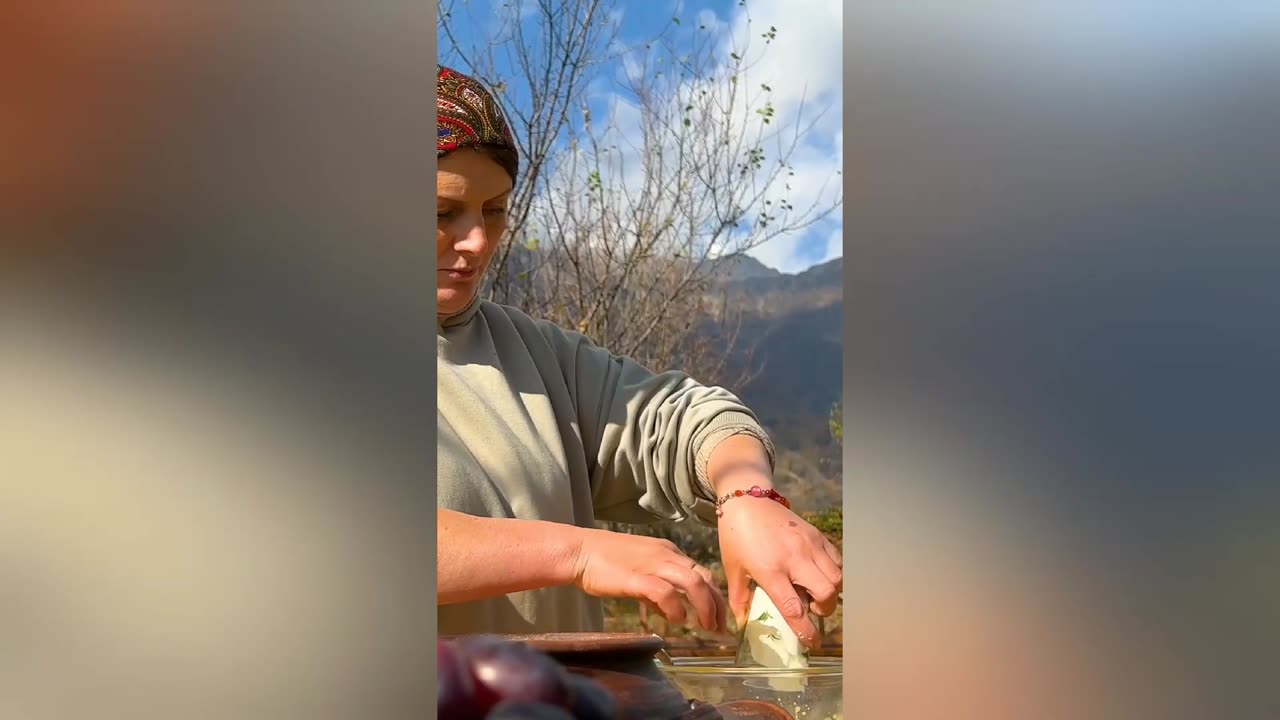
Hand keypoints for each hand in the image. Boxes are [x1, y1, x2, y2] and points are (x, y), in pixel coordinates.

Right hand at [570, 527, 727, 632]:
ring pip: (692, 581)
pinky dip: (676, 607)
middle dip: (716, 604)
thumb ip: (656, 590)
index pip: (702, 572)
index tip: (719, 616)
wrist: (578, 551)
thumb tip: (670, 611)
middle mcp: (666, 555)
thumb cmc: (604, 563)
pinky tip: (677, 620)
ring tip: (706, 627)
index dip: (714, 595)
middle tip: (720, 627)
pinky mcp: (637, 577)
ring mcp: (652, 564)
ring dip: (705, 607)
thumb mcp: (638, 572)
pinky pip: (665, 592)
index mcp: (668, 552)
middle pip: (704, 577)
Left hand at [718, 490, 842, 648]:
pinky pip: (837, 560)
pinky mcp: (816, 535)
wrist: (747, 499)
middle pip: (827, 592)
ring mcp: (809, 544)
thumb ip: (739, 600)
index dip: (806, 630)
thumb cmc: (735, 535)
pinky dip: (834, 573)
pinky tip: (819, 574)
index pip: (795, 608)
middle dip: (825, 609)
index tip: (812, 643)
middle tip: (812, 609)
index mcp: (771, 570)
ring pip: (837, 577)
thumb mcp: (733, 569)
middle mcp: (795, 557)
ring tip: (815, 592)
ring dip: (831, 591)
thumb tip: (742, 626)